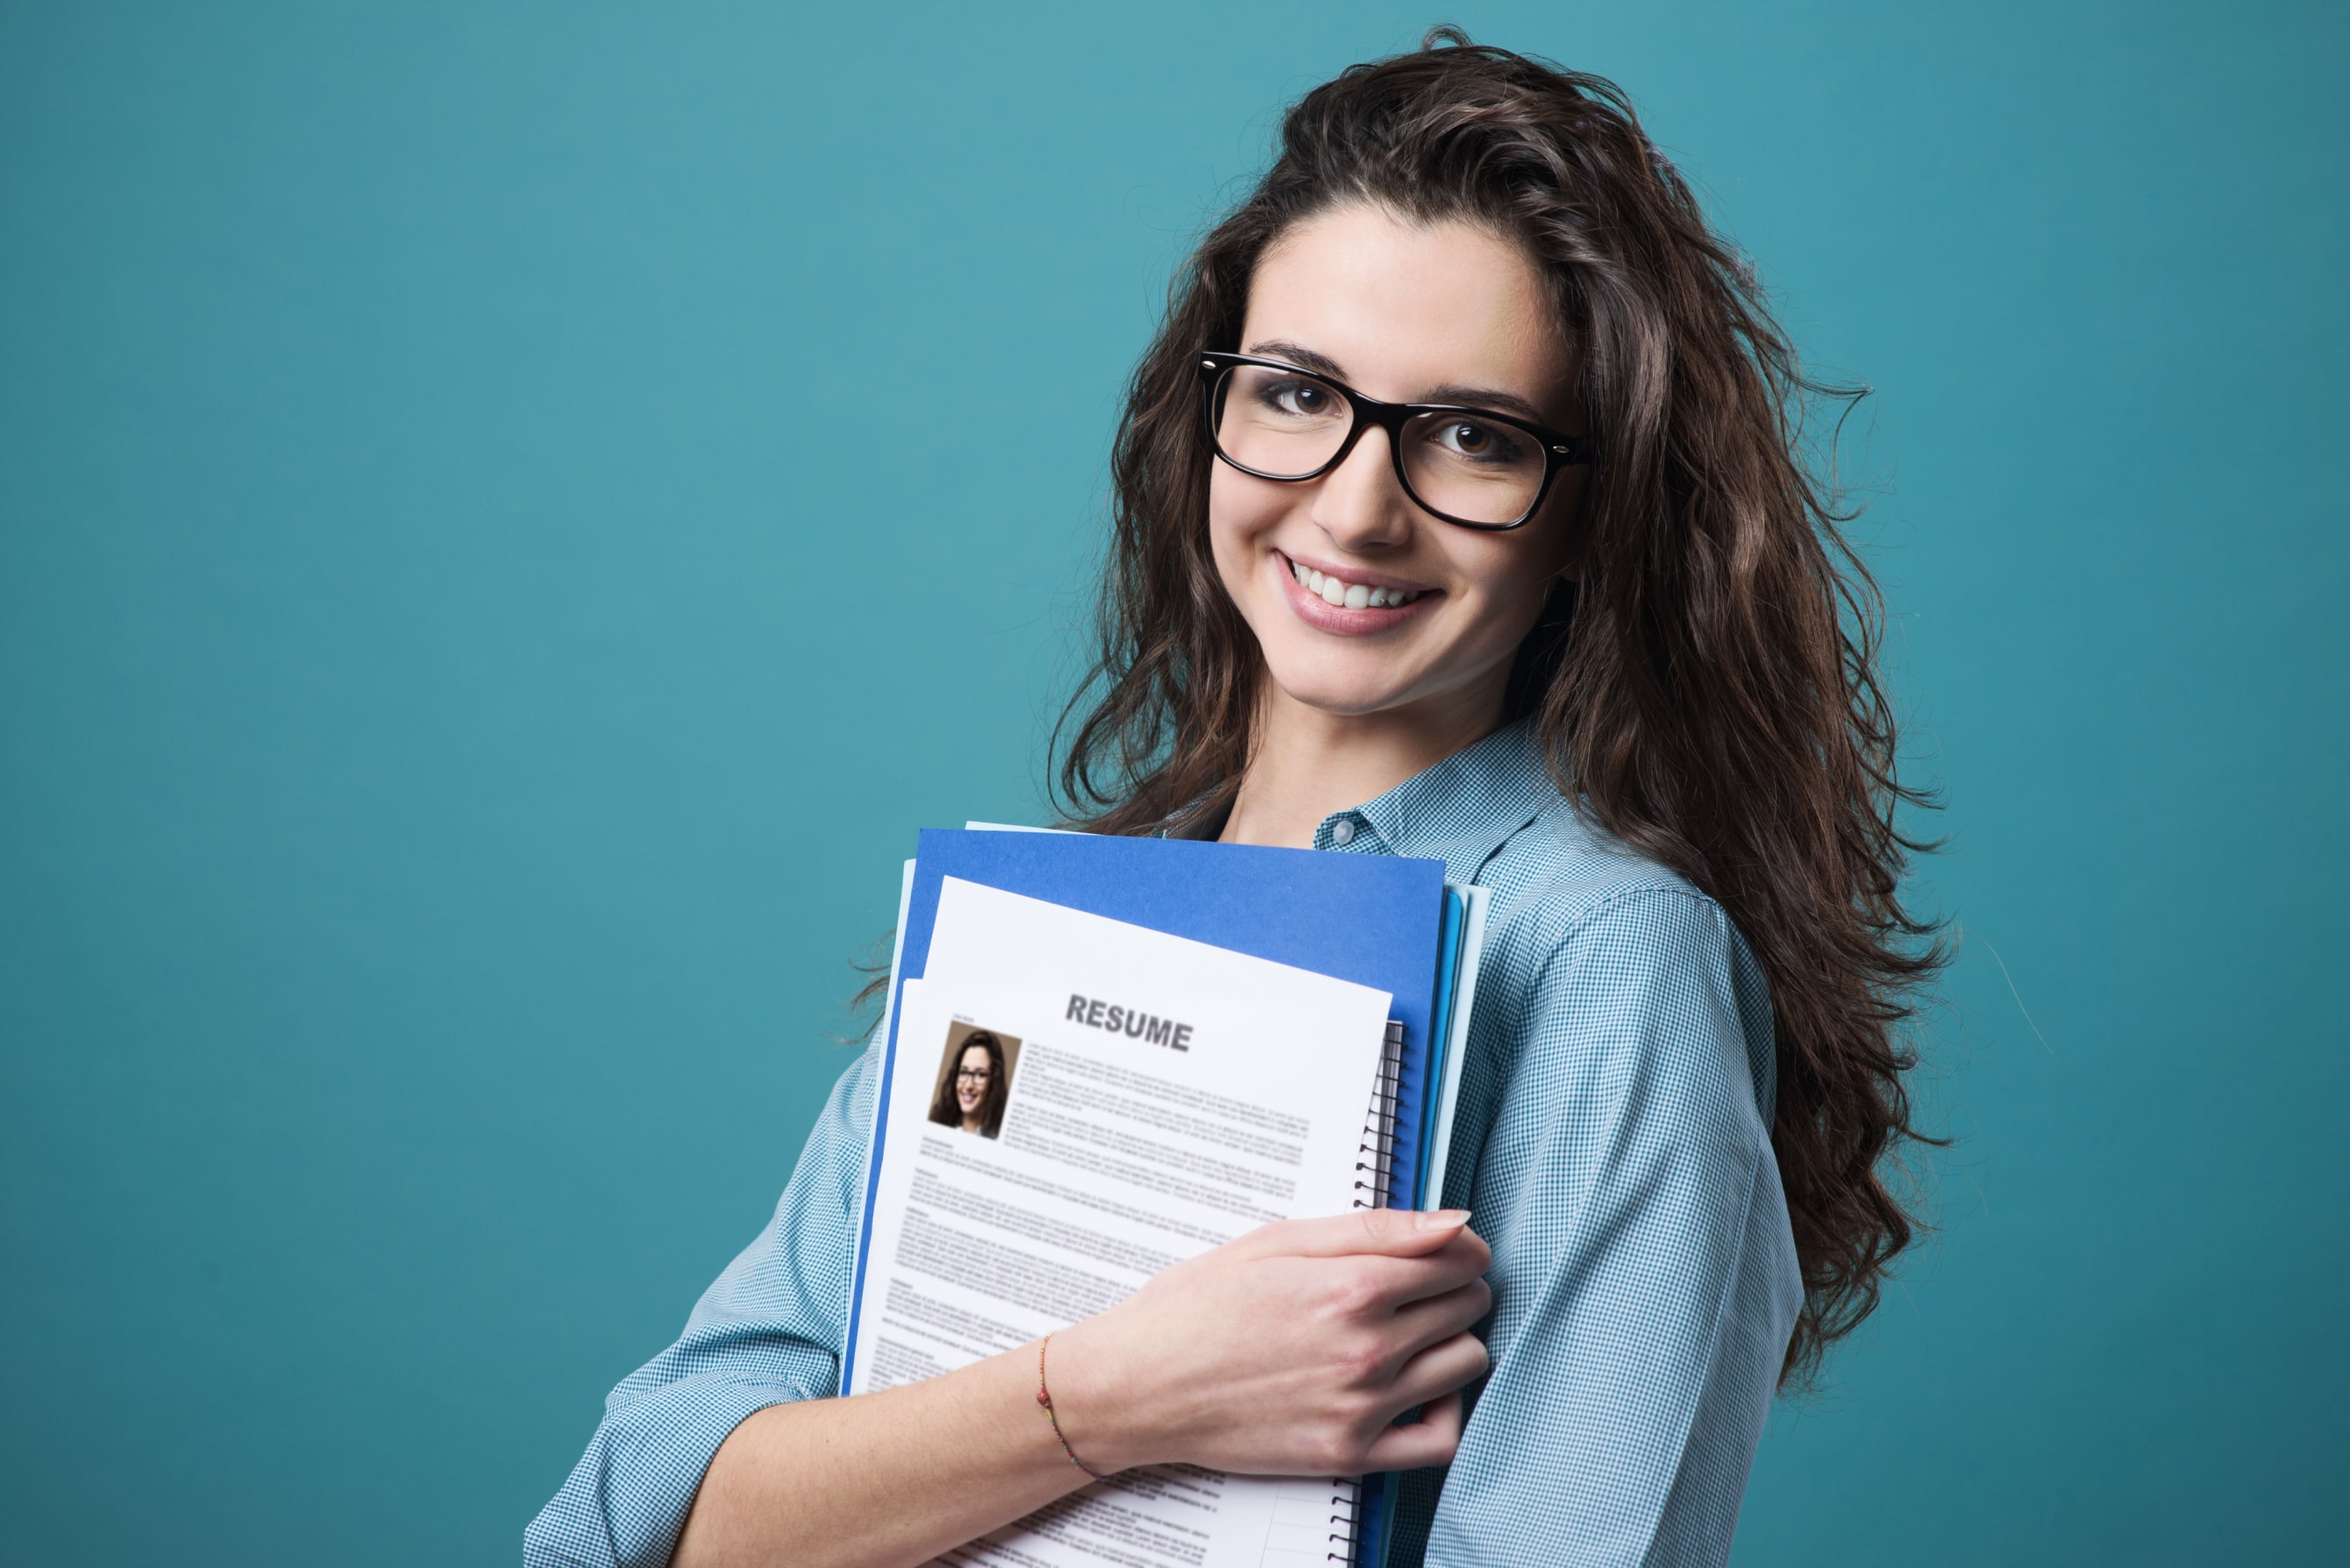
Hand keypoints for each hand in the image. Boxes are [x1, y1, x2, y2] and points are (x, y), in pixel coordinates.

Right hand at [1046, 1209, 1491, 1476]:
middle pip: (1466, 1306)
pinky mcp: (1349, 1453)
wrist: (1140, 1385)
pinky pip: (1441, 1437)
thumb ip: (1376, 1229)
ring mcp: (1361, 1406)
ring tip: (1414, 1332)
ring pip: (1464, 1363)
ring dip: (1452, 1340)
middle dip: (1453, 1287)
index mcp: (1350, 1286)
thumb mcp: (1279, 1240)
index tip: (1441, 1252)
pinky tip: (1419, 1388)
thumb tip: (1454, 1224)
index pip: (1457, 1259)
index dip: (1455, 1249)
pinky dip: (1446, 1409)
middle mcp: (1366, 1348)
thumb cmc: (1196, 1307)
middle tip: (1415, 1287)